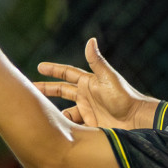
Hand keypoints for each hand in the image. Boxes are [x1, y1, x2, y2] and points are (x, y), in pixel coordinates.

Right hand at [36, 39, 159, 129]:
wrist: (136, 120)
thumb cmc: (124, 97)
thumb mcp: (108, 78)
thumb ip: (97, 61)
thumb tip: (90, 40)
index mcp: (89, 82)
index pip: (67, 73)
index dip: (54, 70)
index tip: (39, 67)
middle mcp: (87, 95)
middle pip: (62, 91)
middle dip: (46, 90)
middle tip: (30, 90)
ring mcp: (88, 111)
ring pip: (65, 110)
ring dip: (54, 111)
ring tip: (40, 113)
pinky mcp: (91, 125)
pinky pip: (74, 125)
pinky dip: (65, 126)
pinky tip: (55, 128)